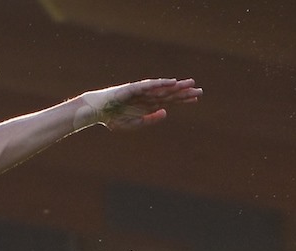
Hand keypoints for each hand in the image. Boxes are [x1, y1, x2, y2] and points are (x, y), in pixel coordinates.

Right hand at [76, 78, 201, 131]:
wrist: (96, 111)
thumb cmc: (112, 118)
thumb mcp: (133, 124)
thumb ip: (149, 120)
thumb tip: (166, 113)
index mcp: (147, 105)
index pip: (169, 101)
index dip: (182, 100)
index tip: (196, 99)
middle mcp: (146, 96)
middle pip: (169, 94)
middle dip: (184, 92)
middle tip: (200, 91)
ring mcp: (140, 91)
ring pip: (162, 88)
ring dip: (175, 86)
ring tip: (189, 84)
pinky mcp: (133, 88)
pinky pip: (149, 85)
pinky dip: (160, 83)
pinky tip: (171, 82)